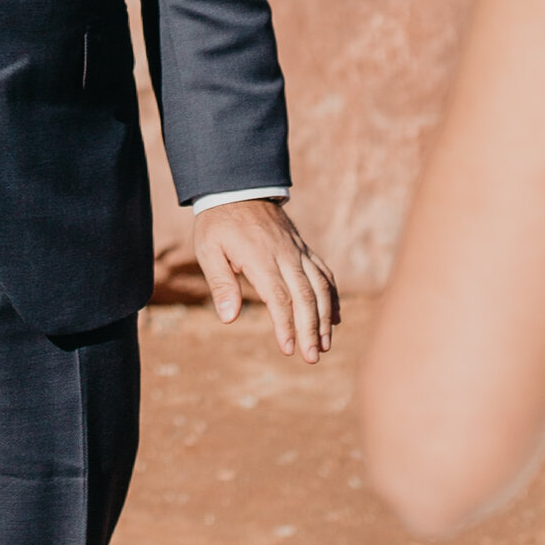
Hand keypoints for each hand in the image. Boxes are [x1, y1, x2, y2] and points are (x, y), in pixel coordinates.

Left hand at [191, 199, 337, 359]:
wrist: (238, 186)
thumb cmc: (219, 223)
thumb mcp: (209, 250)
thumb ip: (220, 283)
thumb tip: (228, 318)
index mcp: (261, 258)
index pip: (279, 298)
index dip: (285, 326)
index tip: (288, 350)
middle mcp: (285, 255)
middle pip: (306, 296)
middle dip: (311, 329)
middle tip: (312, 358)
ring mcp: (298, 251)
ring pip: (320, 286)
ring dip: (326, 317)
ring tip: (326, 345)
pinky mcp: (302, 248)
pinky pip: (324, 273)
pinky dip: (332, 296)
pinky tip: (335, 318)